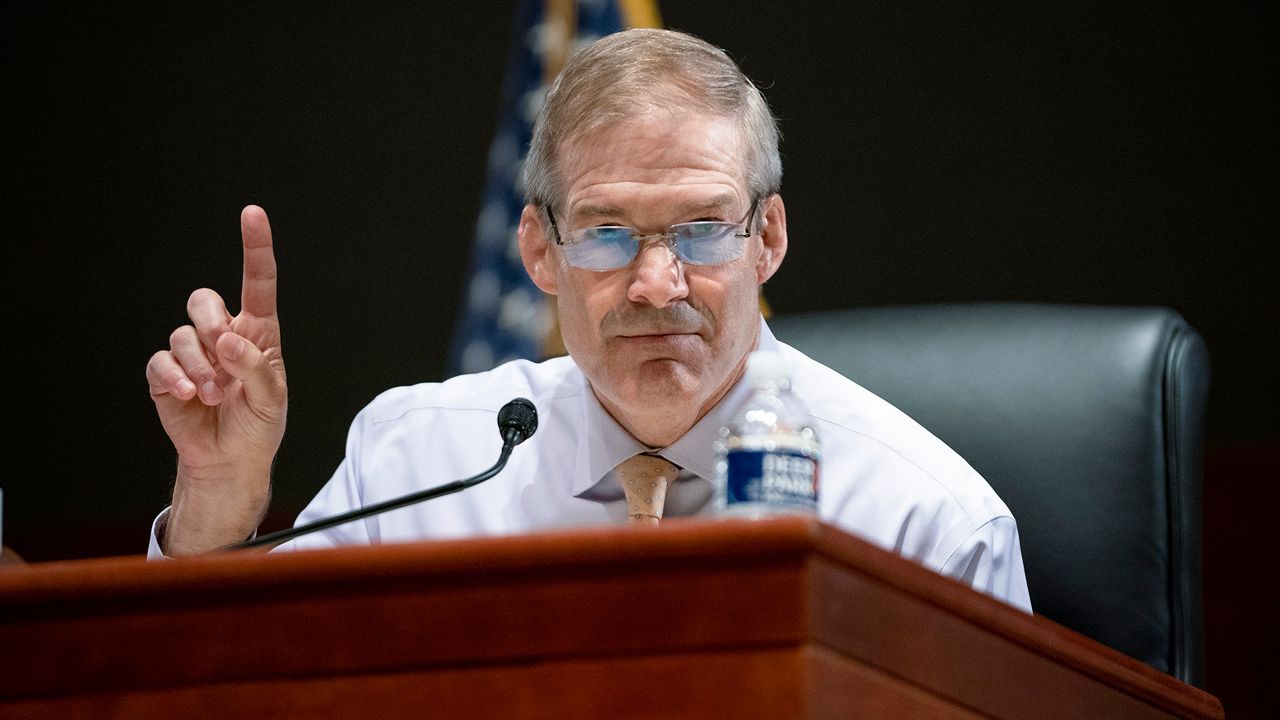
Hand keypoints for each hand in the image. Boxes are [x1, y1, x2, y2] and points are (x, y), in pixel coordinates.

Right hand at [146, 205, 287, 554]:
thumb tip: (228, 340)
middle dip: (211, 323)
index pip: (257, 282)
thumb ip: (255, 367)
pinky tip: (190, 395)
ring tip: (214, 394)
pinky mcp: (167, 375)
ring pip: (182, 334)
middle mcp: (223, 336)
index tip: (252, 214)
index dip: (255, 247)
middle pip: (204, 300)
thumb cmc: (258, 425)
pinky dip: (176, 377)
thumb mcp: (271, 399)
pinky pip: (162, 361)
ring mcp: (193, 354)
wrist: (229, 459)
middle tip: (225, 357)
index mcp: (258, 333)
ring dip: (200, 366)